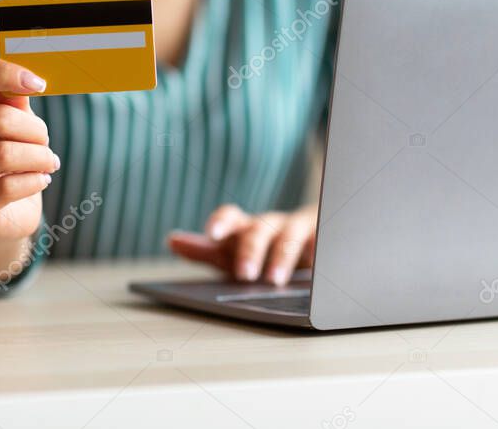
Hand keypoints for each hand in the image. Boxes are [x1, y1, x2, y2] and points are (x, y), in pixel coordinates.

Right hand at [0, 59, 57, 240]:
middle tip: (46, 142)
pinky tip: (42, 180)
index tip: (39, 84)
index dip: (4, 73)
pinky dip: (34, 181)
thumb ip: (16, 99)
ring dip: (40, 157)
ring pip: (4, 154)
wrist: (8, 212)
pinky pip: (6, 187)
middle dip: (36, 130)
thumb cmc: (15, 158)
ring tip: (49, 162)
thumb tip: (27, 76)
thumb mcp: (18, 124)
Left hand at [167, 204, 316, 285]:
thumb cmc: (265, 249)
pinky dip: (319, 250)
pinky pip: (323, 243)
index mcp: (246, 227)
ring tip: (274, 280)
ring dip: (281, 257)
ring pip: (290, 237)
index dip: (222, 222)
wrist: (313, 240)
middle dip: (250, 250)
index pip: (231, 217)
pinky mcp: (325, 239)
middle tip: (244, 273)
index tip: (212, 234)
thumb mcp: (234, 253)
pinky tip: (319, 262)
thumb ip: (204, 250)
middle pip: (259, 230)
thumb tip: (172, 240)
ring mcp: (299, 231)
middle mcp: (271, 225)